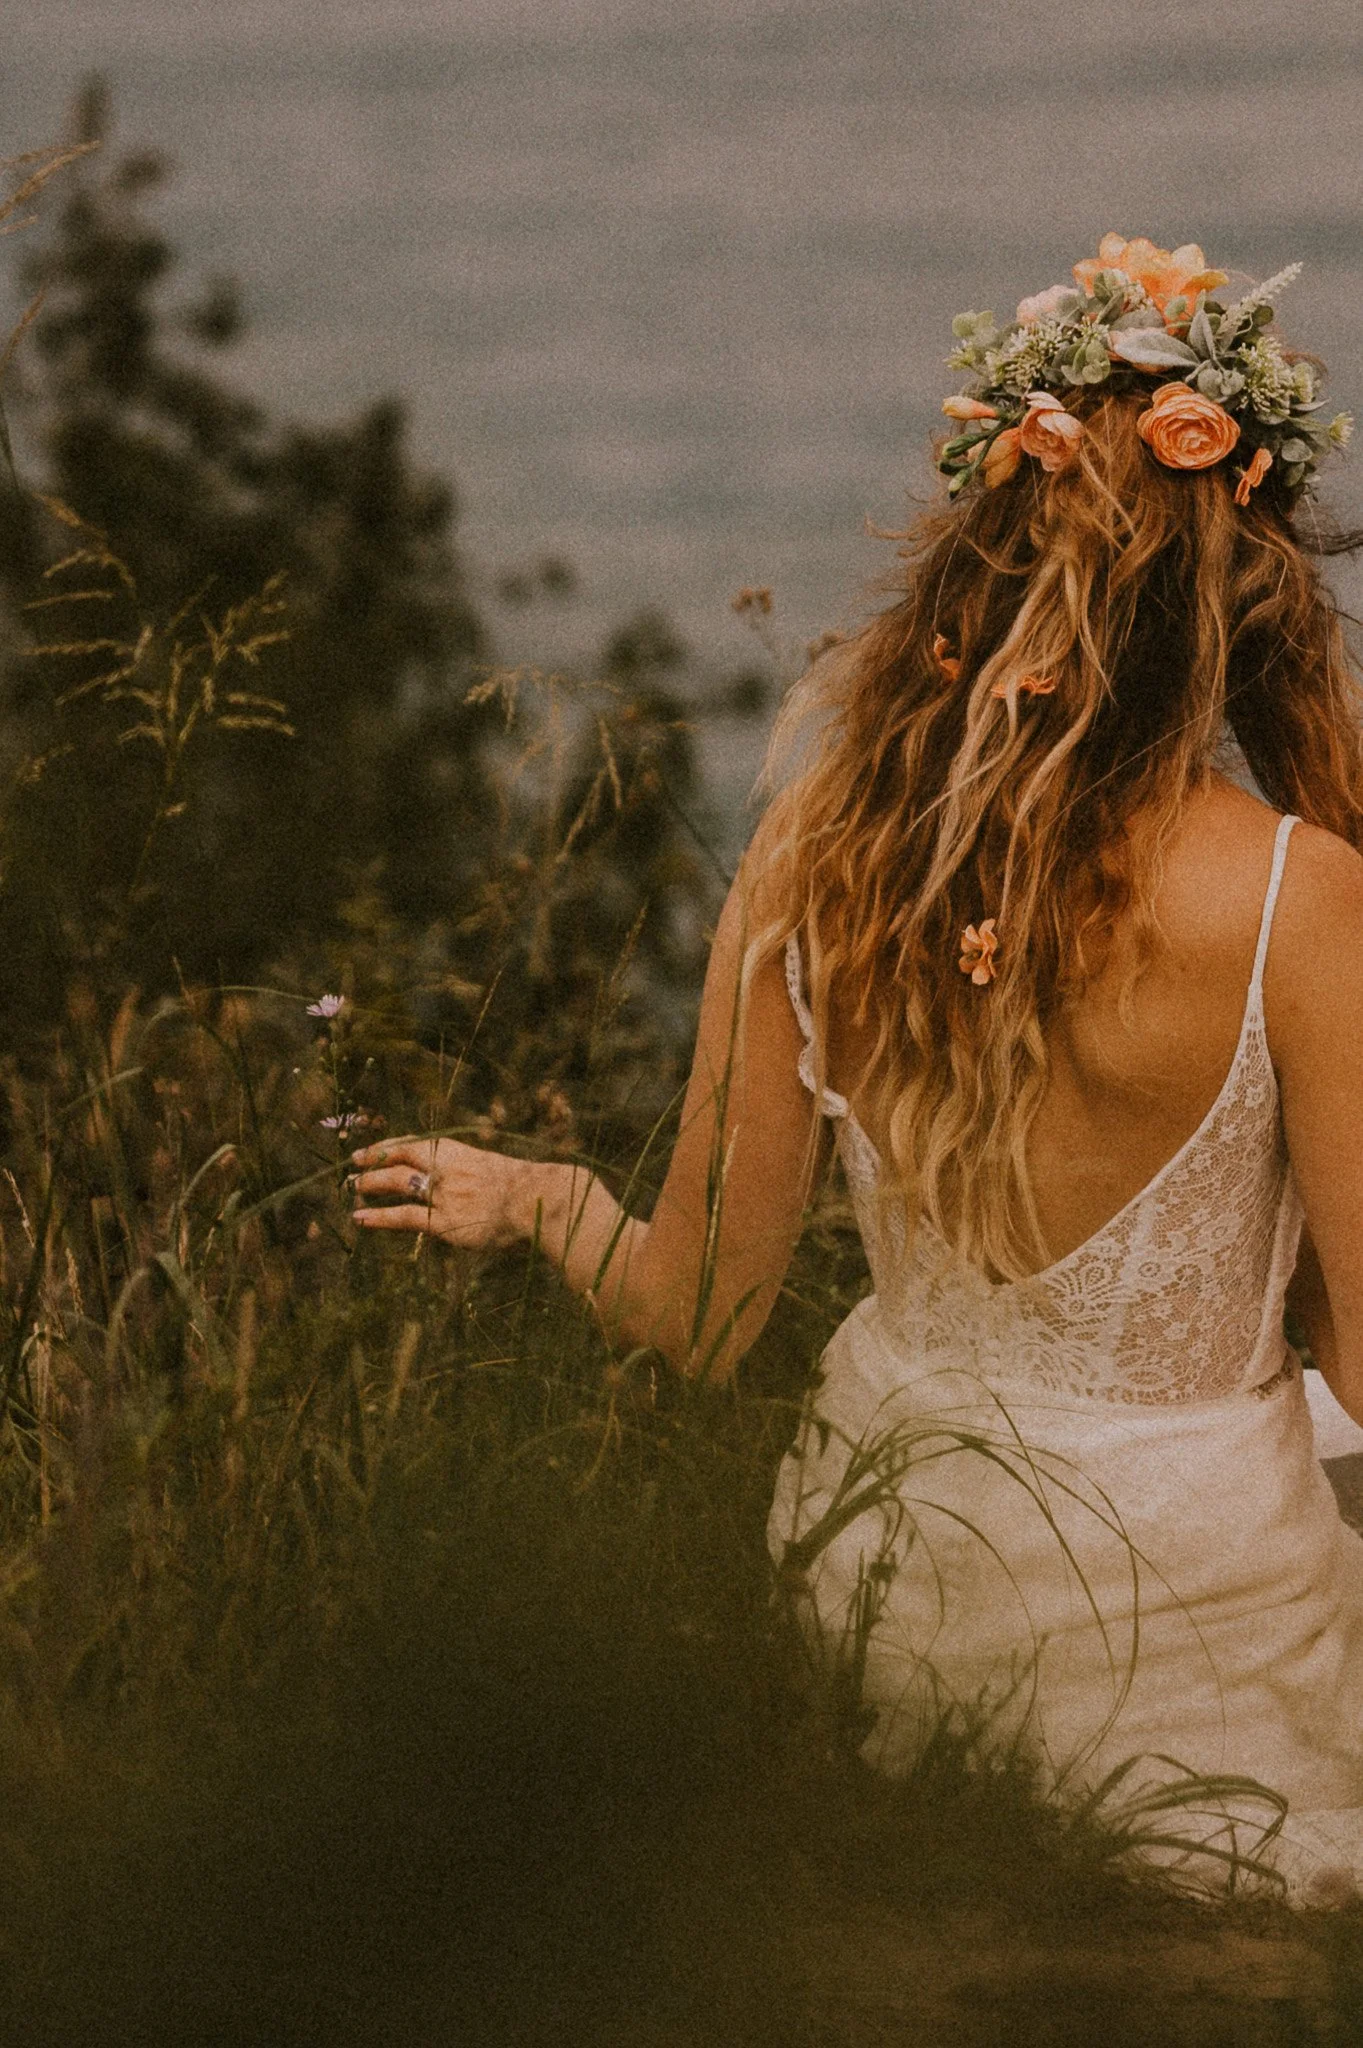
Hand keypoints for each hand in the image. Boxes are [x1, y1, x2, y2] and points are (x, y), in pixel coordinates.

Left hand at [350, 1136, 533, 1249]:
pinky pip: (407, 1217)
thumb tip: (459, 1180)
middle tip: (353, 1165)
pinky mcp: (446, 1222)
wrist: (541, 1202)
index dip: (392, 1145)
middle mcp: (449, 1168)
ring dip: (372, 1183)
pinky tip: (362, 1218)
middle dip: (375, 1159)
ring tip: (353, 1189)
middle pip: (403, 1156)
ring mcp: (446, 1194)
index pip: (417, 1144)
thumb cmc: (526, 1191)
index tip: (373, 1147)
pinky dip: (381, 1217)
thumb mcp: (496, 1171)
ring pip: (399, 1182)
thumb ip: (473, 1173)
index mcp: (462, 1153)